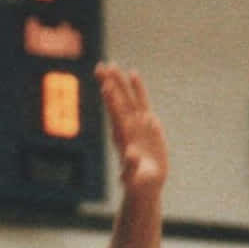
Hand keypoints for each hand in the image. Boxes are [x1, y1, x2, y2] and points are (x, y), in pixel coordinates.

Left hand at [95, 62, 167, 191]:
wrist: (146, 183)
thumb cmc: (138, 183)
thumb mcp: (134, 178)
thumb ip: (130, 168)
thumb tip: (129, 155)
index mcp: (122, 137)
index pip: (115, 114)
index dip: (110, 100)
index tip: (104, 86)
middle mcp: (126, 125)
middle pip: (116, 100)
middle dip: (109, 83)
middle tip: (101, 65)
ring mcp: (136, 122)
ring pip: (126, 96)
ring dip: (119, 81)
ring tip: (112, 64)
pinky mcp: (147, 122)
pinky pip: (141, 100)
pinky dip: (137, 87)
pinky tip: (133, 73)